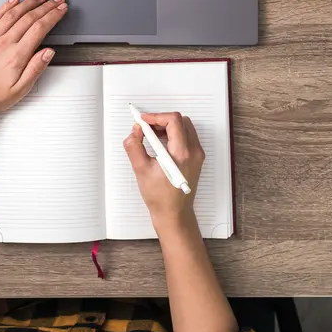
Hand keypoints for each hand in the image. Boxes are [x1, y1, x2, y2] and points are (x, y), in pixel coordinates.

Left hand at [0, 0, 66, 126]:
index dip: (53, 16)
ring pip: (13, 14)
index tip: (61, 9)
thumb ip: (36, 68)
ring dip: (28, 3)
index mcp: (16, 56)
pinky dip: (5, 6)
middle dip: (46, 6)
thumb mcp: (21, 89)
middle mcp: (3, 43)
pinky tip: (13, 1)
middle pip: (29, 18)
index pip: (39, 28)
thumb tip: (48, 52)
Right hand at [123, 112, 204, 235]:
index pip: (174, 121)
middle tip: (146, 128)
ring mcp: (197, 155)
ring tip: (152, 136)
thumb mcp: (141, 170)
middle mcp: (194, 152)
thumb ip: (134, 146)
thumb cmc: (160, 197)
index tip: (143, 121)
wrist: (174, 213)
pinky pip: (187, 137)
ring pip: (185, 127)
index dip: (156, 117)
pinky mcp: (196, 158)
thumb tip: (135, 130)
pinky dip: (173, 134)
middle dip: (161, 120)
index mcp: (182, 154)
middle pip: (180, 121)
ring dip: (167, 127)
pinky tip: (160, 144)